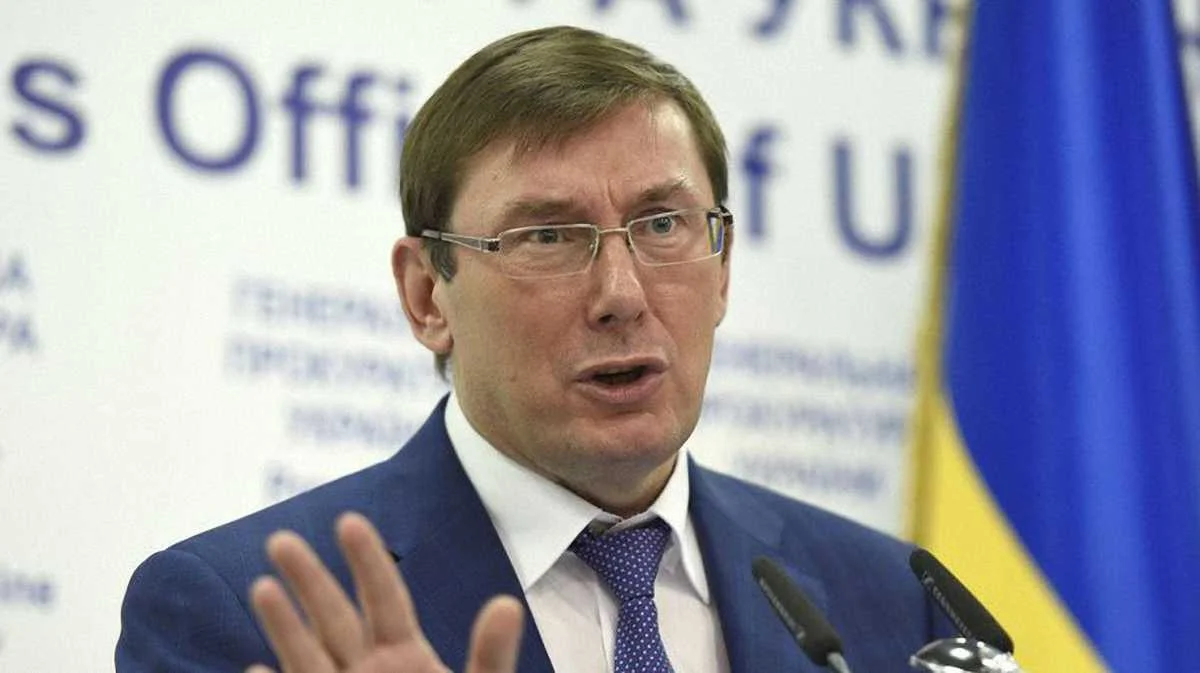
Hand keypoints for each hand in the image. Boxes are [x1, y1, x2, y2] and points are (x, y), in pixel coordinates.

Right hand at [247, 512, 522, 672]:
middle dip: (310, 579)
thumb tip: (506, 604)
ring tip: (262, 584)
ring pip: (307, 656)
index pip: (385, 600)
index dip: (368, 562)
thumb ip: (490, 655)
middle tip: (282, 537)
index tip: (349, 521)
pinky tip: (252, 669)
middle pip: (335, 617)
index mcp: (407, 659)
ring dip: (283, 625)